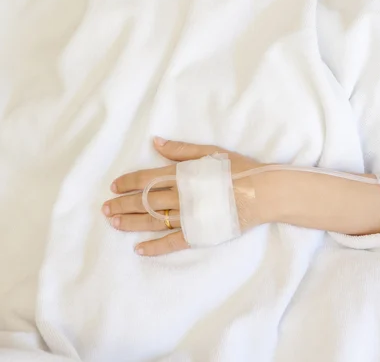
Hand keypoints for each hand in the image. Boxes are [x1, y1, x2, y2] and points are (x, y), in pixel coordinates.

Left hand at [102, 138, 269, 255]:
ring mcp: (188, 217)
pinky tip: (139, 249)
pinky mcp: (198, 234)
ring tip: (114, 223)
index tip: (114, 186)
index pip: (147, 179)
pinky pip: (172, 242)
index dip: (129, 182)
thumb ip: (181, 150)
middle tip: (105, 208)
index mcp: (182, 175)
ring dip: (131, 223)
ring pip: (153, 221)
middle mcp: (181, 197)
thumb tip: (155, 142)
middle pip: (145, 201)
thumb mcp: (210, 152)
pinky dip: (155, 247)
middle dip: (123, 204)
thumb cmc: (238, 168)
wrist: (262, 193)